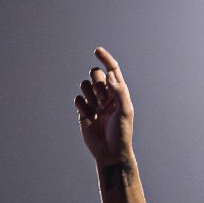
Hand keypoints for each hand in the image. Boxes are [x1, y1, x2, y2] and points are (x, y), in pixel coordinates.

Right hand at [76, 47, 133, 163]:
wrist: (110, 152)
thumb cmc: (121, 133)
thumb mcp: (125, 111)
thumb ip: (119, 92)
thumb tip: (110, 75)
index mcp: (119, 93)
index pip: (112, 70)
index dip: (105, 59)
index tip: (97, 50)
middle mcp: (106, 95)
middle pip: (96, 75)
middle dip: (97, 83)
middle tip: (102, 98)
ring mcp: (94, 102)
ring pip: (85, 85)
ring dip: (88, 94)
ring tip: (95, 108)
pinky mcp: (84, 111)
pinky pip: (77, 99)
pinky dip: (82, 105)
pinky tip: (89, 117)